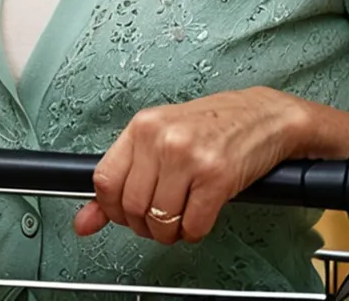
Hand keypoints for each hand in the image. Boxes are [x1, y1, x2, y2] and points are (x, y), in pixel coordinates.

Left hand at [72, 87, 348, 245]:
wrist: (264, 115)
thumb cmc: (213, 125)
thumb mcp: (161, 139)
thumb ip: (122, 178)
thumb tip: (84, 222)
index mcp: (143, 125)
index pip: (103, 180)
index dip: (112, 207)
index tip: (126, 211)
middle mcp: (163, 138)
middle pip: (131, 207)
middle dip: (144, 225)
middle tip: (160, 217)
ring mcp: (190, 157)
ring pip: (160, 222)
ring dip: (170, 232)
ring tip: (182, 216)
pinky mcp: (217, 177)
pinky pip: (192, 227)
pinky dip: (194, 232)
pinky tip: (201, 214)